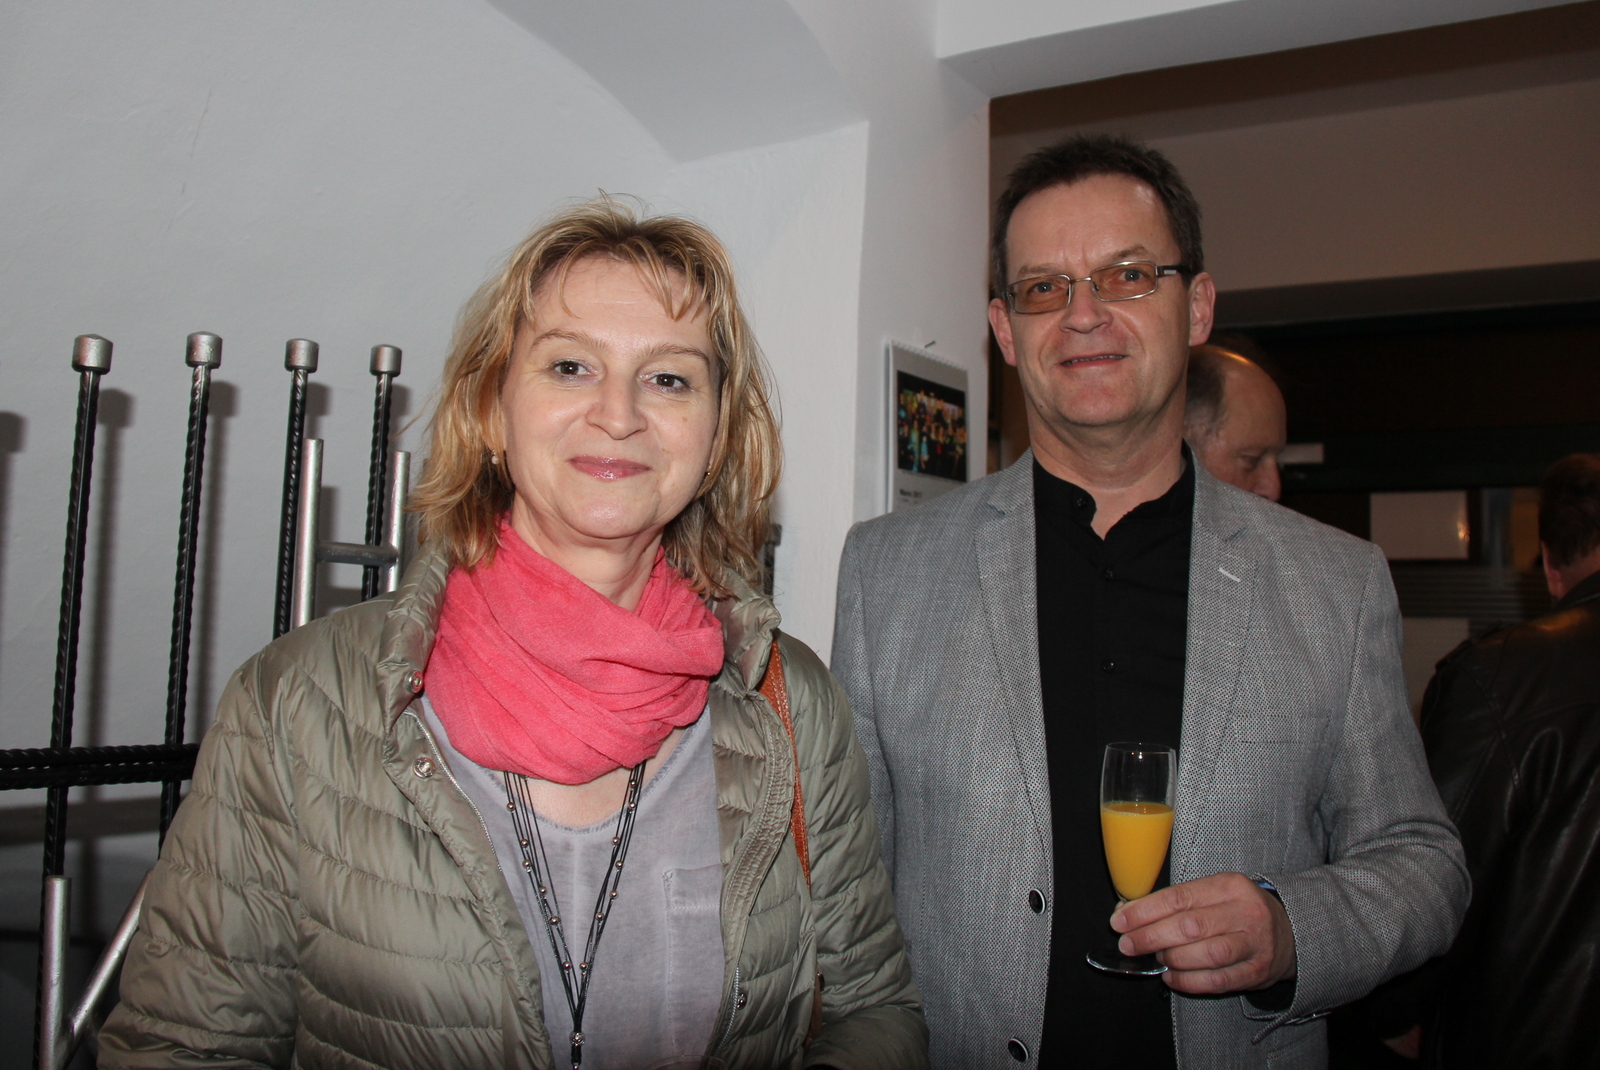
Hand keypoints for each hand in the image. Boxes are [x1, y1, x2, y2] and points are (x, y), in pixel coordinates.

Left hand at [1110, 871, 1294, 994]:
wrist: (1292, 932)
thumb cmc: (1240, 910)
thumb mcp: (1216, 892)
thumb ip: (1180, 901)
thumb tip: (1131, 914)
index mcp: (1230, 885)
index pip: (1179, 897)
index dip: (1144, 911)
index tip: (1120, 921)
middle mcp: (1245, 912)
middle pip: (1190, 926)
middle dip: (1150, 937)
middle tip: (1128, 944)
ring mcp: (1255, 944)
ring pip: (1205, 954)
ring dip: (1172, 959)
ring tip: (1156, 958)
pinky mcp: (1258, 972)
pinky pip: (1218, 980)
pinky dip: (1189, 982)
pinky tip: (1172, 978)